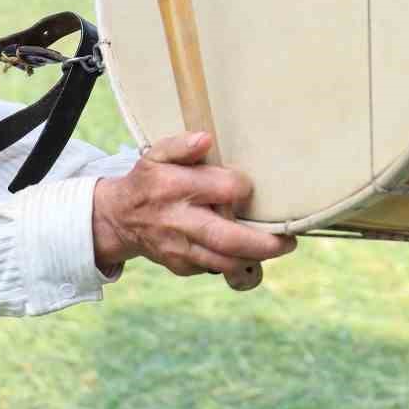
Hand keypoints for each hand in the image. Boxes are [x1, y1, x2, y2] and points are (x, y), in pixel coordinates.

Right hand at [91, 132, 296, 275]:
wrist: (119, 219)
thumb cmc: (150, 180)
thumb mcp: (157, 154)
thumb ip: (181, 145)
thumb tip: (206, 139)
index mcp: (174, 187)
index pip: (224, 189)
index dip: (243, 188)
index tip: (248, 188)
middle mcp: (177, 221)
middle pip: (228, 238)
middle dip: (264, 243)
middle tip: (289, 241)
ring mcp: (178, 248)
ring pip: (225, 262)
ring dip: (255, 258)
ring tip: (276, 247)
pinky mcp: (180, 266)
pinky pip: (215, 269)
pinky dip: (234, 262)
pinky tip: (244, 250)